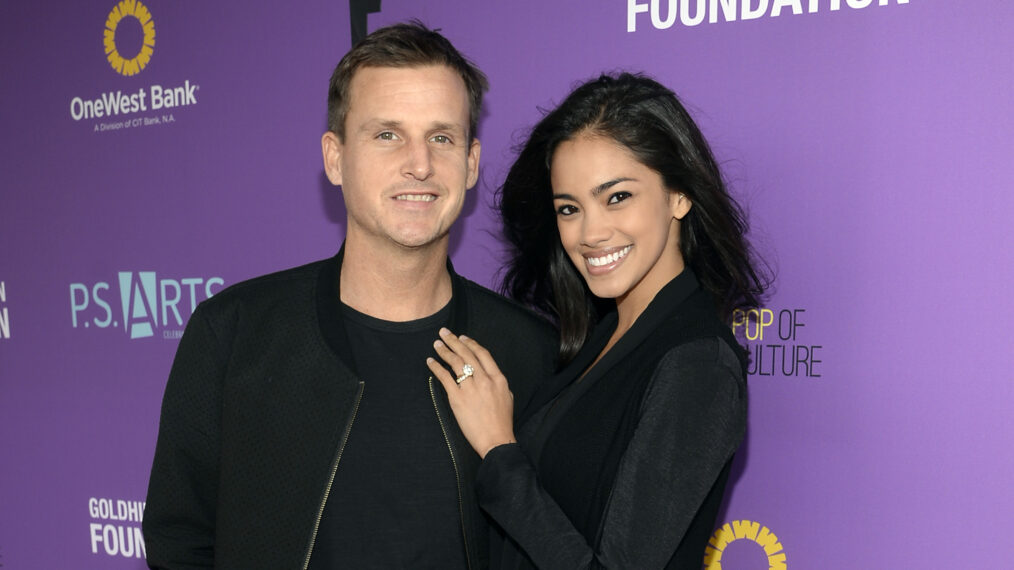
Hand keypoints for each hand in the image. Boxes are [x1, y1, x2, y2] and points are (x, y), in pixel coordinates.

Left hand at [427, 328, 515, 458]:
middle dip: (454, 341)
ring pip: (456, 363)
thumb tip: (486, 374)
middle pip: (467, 354)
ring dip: (444, 351)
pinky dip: (436, 368)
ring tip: (436, 344)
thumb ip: (497, 383)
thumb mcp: (508, 397)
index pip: (483, 354)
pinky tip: (430, 361)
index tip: (462, 337)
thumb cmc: (502, 422)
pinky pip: (445, 378)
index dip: (471, 344)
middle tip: (444, 332)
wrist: (496, 439)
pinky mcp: (457, 399)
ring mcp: (471, 389)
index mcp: (498, 379)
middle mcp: (485, 380)